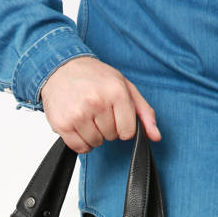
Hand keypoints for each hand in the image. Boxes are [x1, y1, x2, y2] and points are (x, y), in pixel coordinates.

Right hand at [40, 55, 160, 153]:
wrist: (61, 68)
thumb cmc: (95, 78)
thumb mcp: (125, 87)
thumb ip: (144, 112)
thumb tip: (156, 136)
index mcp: (116, 92)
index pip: (128, 132)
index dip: (123, 126)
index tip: (115, 115)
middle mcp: (97, 102)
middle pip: (111, 137)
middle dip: (107, 128)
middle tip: (98, 111)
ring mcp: (78, 114)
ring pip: (95, 143)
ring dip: (93, 135)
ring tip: (87, 116)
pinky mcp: (63, 124)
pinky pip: (79, 148)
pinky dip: (81, 142)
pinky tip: (78, 126)